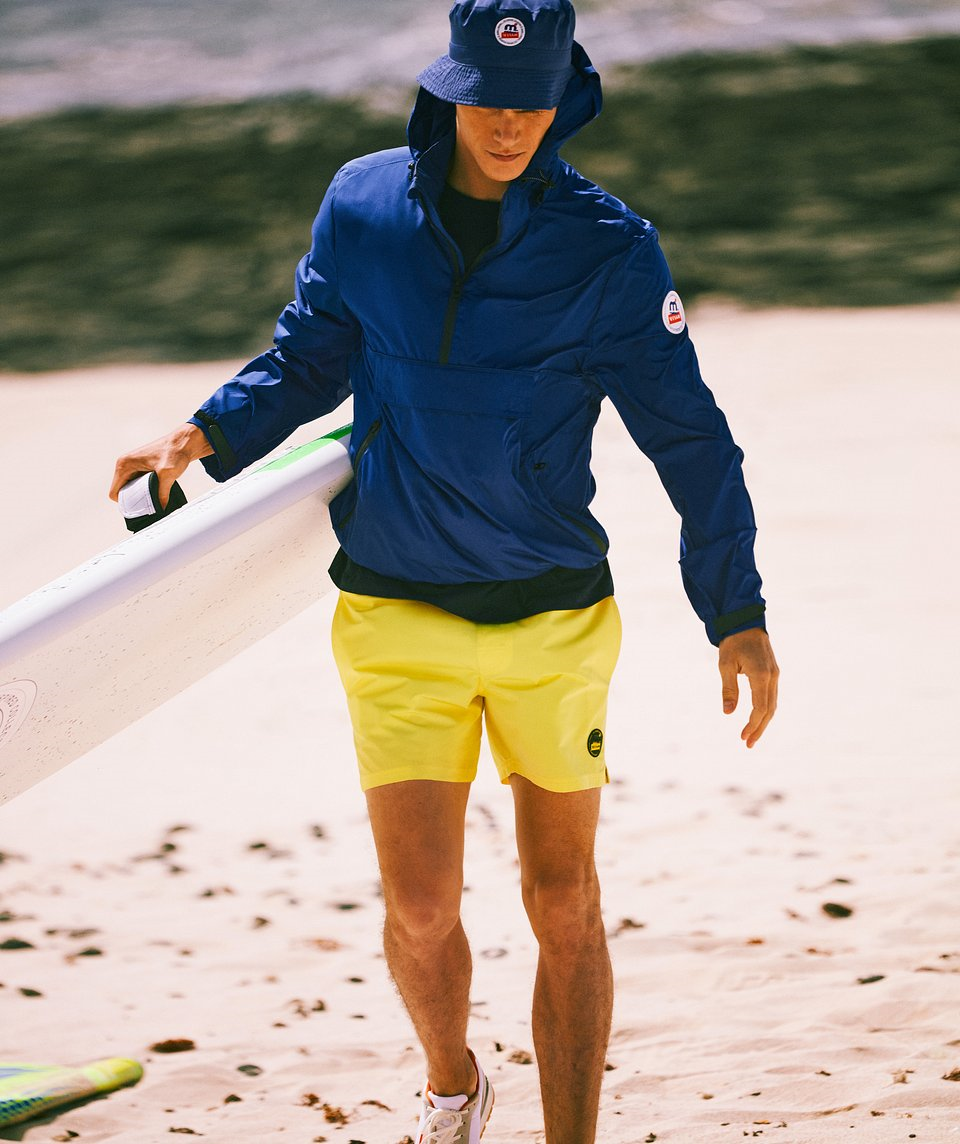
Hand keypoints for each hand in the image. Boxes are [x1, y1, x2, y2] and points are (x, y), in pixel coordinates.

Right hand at [109, 423, 212, 507]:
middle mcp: (126, 465)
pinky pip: (139, 484)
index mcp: (124, 464)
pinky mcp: (142, 468)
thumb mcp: (168, 474)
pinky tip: (158, 494)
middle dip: (134, 501)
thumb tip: (160, 508)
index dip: (125, 503)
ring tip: (155, 500)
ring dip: (141, 496)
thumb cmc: (174, 452)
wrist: (185, 442)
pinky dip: (147, 490)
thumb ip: (162, 493)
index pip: (114, 492)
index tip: (139, 508)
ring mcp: (134, 466)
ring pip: (132, 488)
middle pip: (123, 492)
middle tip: (149, 506)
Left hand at [718, 627, 778, 747]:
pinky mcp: (773, 672)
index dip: (752, 725)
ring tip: (752, 736)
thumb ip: (729, 689)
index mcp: (761, 675)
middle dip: (759, 729)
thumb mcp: (725, 665)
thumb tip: (728, 713)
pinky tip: (758, 718)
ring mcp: (775, 674)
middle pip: (769, 710)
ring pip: (772, 704)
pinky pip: (772, 696)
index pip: (760, 708)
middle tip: (748, 744)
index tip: (742, 737)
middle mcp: (772, 677)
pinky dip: (766, 710)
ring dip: (763, 721)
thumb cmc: (733, 641)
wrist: (745, 620)